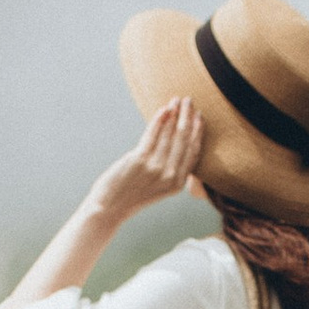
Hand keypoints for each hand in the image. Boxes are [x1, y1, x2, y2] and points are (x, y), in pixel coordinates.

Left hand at [90, 96, 203, 223]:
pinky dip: (159, 119)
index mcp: (178, 184)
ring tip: (176, 100)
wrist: (109, 208)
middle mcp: (170, 176)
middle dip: (188, 117)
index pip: (193, 152)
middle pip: (184, 140)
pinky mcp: (140, 160)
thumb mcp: (158, 187)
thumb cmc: (132, 195)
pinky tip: (163, 110)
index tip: (199, 117)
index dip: (197, 132)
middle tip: (189, 100)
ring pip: (170, 134)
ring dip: (174, 114)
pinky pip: (152, 134)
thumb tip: (176, 142)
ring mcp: (156, 168)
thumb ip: (170, 170)